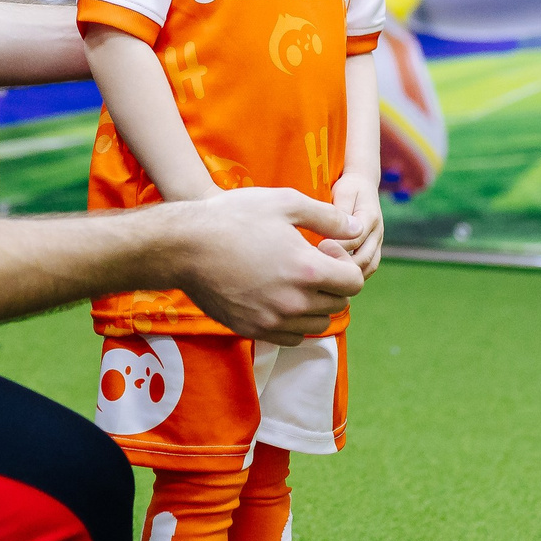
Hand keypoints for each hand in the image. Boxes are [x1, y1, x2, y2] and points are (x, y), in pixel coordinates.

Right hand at [172, 187, 364, 344]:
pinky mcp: (253, 330)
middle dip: (332, 283)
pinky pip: (291, 337)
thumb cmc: (234, 218)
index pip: (354, 282)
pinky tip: (278, 298)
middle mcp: (294, 302)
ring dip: (315, 305)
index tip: (325, 249)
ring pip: (316, 325)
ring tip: (294, 282)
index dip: (345, 264)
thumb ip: (328, 217)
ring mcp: (273, 320)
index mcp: (308, 270)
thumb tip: (357, 228)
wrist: (183, 246)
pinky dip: (294, 322)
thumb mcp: (285, 203)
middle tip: (310, 263)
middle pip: (338, 304)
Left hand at [320, 173, 383, 278]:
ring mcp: (378, 243)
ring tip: (326, 277)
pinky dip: (353, 276)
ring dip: (348, 275)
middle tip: (318, 268)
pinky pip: (367, 269)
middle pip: (363, 259)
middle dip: (341, 267)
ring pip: (368, 268)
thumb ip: (339, 212)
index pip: (354, 240)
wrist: (364, 186)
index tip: (316, 251)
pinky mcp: (375, 250)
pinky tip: (334, 277)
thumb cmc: (348, 188)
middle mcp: (377, 233)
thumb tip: (331, 235)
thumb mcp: (342, 193)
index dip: (335, 249)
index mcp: (370, 217)